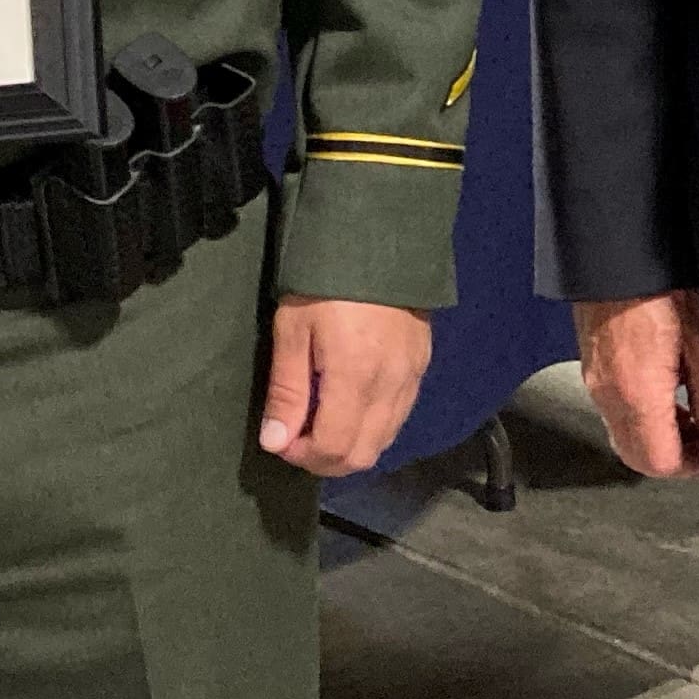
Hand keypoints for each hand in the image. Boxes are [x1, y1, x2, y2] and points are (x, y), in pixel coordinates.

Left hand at [260, 298, 432, 473]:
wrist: (379, 238)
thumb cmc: (325, 283)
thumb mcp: (293, 330)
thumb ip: (287, 391)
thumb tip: (275, 441)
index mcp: (354, 376)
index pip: (333, 447)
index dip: (302, 456)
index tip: (281, 439)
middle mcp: (390, 385)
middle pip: (363, 455)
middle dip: (326, 460)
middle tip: (299, 437)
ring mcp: (411, 377)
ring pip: (385, 440)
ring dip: (351, 445)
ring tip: (323, 422)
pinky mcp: (422, 366)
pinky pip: (399, 416)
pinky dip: (373, 426)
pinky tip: (352, 405)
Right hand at [578, 290, 698, 476]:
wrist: (616, 256)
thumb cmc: (658, 286)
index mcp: (639, 393)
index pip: (658, 460)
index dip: (688, 468)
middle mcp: (610, 395)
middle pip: (635, 456)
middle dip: (670, 459)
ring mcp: (597, 382)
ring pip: (621, 435)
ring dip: (654, 438)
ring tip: (687, 420)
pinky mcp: (592, 367)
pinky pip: (613, 410)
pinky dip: (639, 417)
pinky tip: (663, 398)